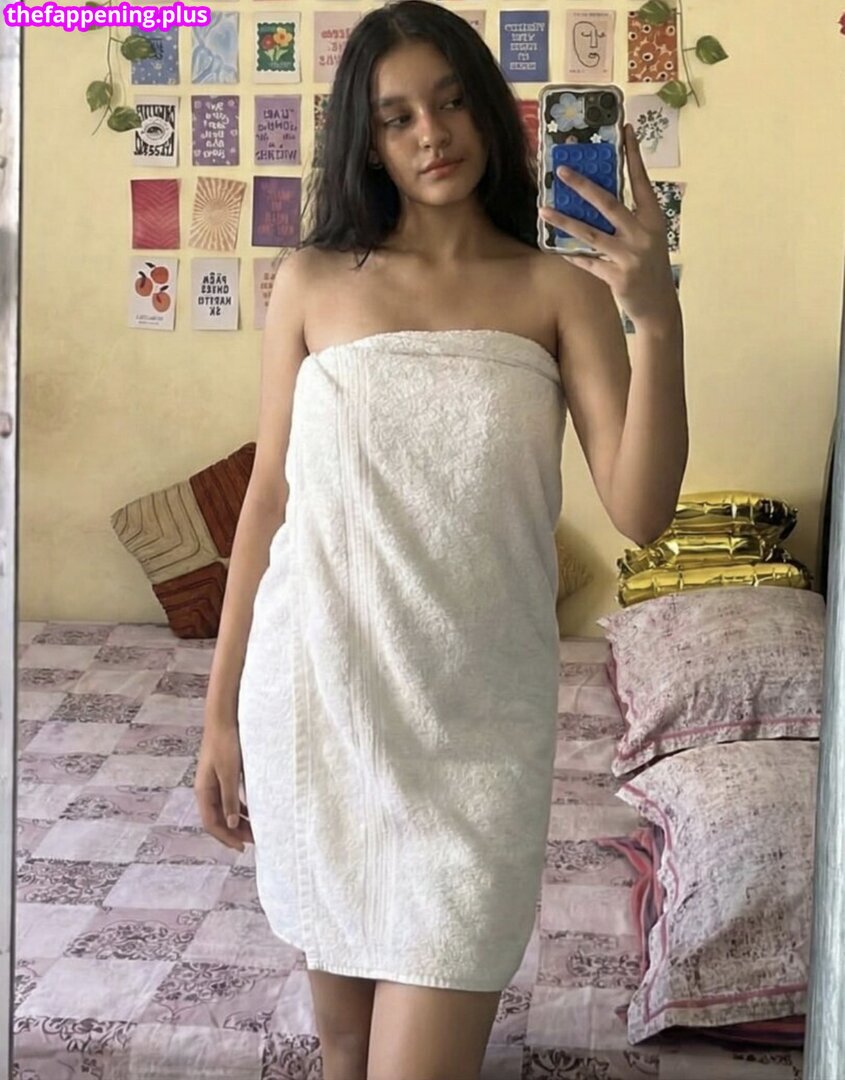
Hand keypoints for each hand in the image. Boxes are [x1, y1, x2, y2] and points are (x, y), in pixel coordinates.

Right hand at [194, 721, 253, 852]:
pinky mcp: (224, 775)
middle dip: (234, 832)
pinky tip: (253, 811)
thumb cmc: (226, 744)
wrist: (223, 719)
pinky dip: (240, 808)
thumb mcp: (230, 773)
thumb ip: (230, 799)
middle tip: (253, 842)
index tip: (242, 847)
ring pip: (225, 809)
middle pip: (218, 819)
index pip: (211, 823)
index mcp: (204, 791)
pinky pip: (230, 798)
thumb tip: (232, 824)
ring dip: (239, 821)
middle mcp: (206, 789)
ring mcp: (214, 782)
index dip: (226, 837)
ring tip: (256, 830)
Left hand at [539, 123, 678, 327]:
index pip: (641, 181)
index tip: (624, 130)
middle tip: (561, 171)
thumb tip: (597, 197)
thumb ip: (628, 220)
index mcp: (653, 219)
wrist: (659, 307)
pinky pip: (588, 262)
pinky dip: (571, 255)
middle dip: (583, 186)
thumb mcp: (647, 238)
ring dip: (564, 221)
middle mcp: (643, 234)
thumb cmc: (650, 268)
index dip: (633, 155)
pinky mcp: (617, 277)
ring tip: (543, 210)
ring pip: (591, 234)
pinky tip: (555, 247)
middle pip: (609, 203)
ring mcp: (630, 256)